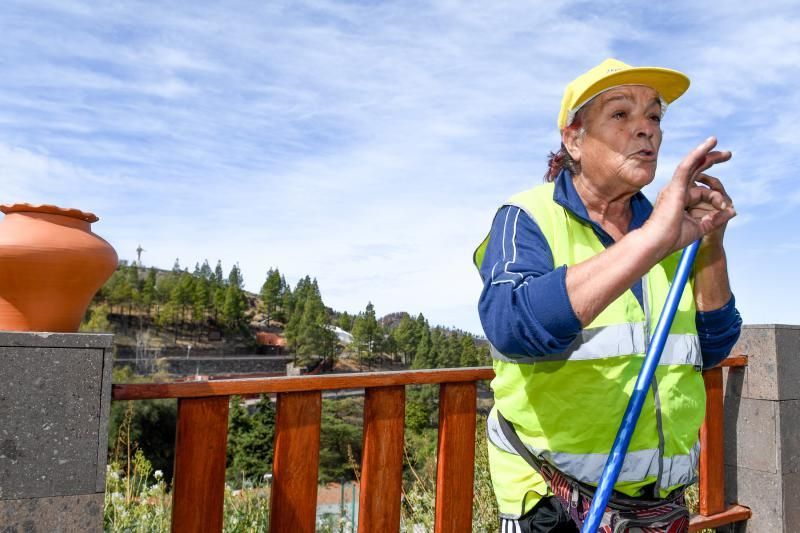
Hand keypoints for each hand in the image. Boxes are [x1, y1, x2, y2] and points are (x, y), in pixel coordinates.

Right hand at [644, 137, 735, 256]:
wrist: (657, 243)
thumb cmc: (673, 238)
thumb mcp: (702, 226)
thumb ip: (716, 218)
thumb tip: (733, 210)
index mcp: (680, 199)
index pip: (704, 191)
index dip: (718, 197)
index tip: (727, 207)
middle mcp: (676, 190)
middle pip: (696, 170)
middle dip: (711, 159)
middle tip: (728, 154)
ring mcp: (674, 187)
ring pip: (692, 165)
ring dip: (706, 152)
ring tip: (718, 143)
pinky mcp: (674, 186)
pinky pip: (687, 166)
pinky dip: (697, 154)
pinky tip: (709, 144)